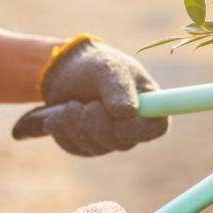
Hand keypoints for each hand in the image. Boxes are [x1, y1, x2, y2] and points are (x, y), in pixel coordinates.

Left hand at [28, 36, 167, 155]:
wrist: (68, 70)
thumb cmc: (97, 64)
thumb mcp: (109, 67)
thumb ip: (119, 87)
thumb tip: (127, 113)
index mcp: (150, 104)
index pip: (156, 128)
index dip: (139, 129)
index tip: (119, 116)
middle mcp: (134, 126)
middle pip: (122, 142)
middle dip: (97, 124)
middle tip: (82, 105)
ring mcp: (112, 138)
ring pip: (96, 147)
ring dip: (75, 126)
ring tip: (68, 105)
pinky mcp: (90, 145)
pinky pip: (77, 148)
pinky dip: (63, 133)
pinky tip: (56, 117)